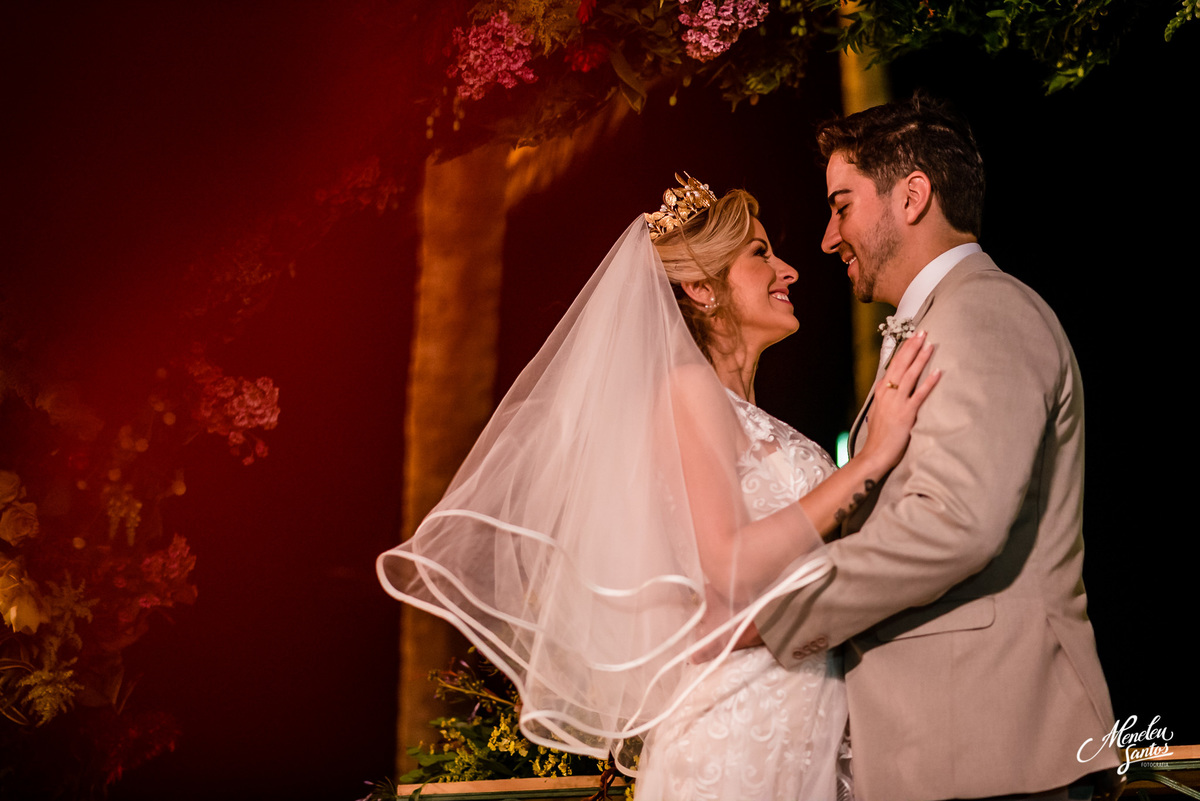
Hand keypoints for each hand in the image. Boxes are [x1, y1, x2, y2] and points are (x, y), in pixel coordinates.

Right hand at [860, 331, 939, 471]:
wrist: (875, 454)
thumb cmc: (879, 436)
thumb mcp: (878, 412)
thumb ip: (886, 398)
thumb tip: (891, 387)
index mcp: (881, 392)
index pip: (892, 365)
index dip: (902, 350)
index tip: (910, 337)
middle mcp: (887, 393)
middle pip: (900, 365)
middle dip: (912, 347)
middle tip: (922, 332)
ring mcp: (896, 402)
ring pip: (910, 375)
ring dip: (920, 358)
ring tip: (929, 344)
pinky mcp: (906, 414)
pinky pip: (920, 394)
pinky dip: (929, 382)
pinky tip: (938, 372)